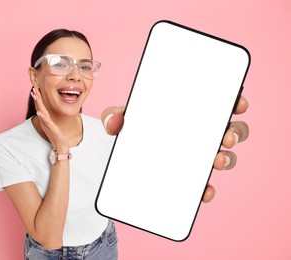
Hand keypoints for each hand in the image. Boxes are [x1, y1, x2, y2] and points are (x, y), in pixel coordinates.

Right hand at [31, 87, 69, 151]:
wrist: (60, 145)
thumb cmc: (57, 135)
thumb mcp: (52, 125)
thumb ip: (49, 119)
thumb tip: (46, 114)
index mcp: (45, 118)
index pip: (41, 106)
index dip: (38, 98)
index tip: (35, 90)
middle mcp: (45, 120)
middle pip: (40, 107)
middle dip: (37, 98)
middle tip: (34, 89)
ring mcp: (47, 124)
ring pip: (41, 112)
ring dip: (38, 104)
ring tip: (35, 96)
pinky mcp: (51, 128)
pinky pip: (46, 121)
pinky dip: (42, 116)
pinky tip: (39, 112)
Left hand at [101, 95, 249, 202]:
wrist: (123, 160)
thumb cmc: (132, 132)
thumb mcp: (122, 121)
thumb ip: (114, 116)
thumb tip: (114, 122)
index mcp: (189, 114)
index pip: (218, 105)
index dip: (233, 102)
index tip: (238, 103)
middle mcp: (199, 134)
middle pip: (230, 131)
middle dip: (235, 133)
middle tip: (225, 137)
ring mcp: (197, 157)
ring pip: (225, 156)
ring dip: (227, 159)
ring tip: (216, 161)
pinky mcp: (189, 179)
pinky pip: (205, 184)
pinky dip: (207, 189)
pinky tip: (203, 192)